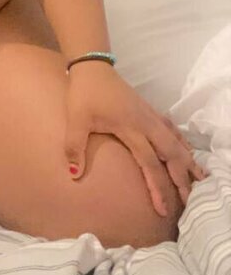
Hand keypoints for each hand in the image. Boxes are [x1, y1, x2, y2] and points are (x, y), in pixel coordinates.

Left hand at [63, 61, 208, 216]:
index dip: (158, 186)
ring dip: (187, 159)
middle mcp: (145, 123)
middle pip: (171, 153)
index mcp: (131, 128)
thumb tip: (74, 175)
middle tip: (189, 199)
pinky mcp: (148, 110)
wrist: (91, 66)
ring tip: (199, 178)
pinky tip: (186, 150)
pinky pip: (171, 128)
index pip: (150, 162)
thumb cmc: (83, 94)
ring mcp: (149, 115)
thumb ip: (75, 147)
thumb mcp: (75, 120)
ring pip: (175, 140)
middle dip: (181, 177)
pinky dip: (181, 141)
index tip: (163, 208)